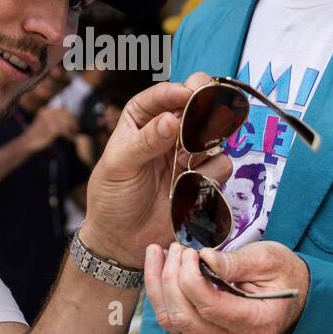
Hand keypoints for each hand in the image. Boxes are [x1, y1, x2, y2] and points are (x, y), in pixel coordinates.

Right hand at [23, 107, 77, 152]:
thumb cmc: (38, 135)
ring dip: (72, 130)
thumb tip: (71, 119)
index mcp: (46, 110)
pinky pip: (64, 131)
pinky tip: (70, 139)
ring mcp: (49, 121)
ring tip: (74, 135)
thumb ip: (55, 119)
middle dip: (73, 123)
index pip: (64, 110)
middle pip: (66, 116)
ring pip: (66, 123)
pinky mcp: (51, 129)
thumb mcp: (45, 123)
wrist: (27, 142)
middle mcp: (47, 113)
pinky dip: (69, 135)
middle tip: (77, 130)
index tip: (76, 124)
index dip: (71, 117)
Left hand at [78, 72, 224, 269]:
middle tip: (201, 118)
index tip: (188, 93)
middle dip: (204, 108)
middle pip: (198, 105)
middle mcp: (168, 133)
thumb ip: (145, 142)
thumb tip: (170, 120)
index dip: (176, 91)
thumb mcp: (118, 166)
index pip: (162, 95)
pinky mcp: (202, 178)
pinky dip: (209, 175)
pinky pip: (221, 165)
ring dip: (206, 145)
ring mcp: (188, 155)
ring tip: (186, 162)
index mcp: (140, 120)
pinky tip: (188, 188)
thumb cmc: (112, 199)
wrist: (122, 242)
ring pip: (215, 135)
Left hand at [144, 240, 308, 333]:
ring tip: (160, 252)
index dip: (191, 277)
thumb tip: (204, 258)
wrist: (293, 294)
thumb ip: (236, 262)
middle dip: (172, 278)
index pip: (210, 306)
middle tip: (178, 248)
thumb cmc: (283, 274)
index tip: (191, 251)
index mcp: (257, 322)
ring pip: (172, 320)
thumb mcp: (268, 260)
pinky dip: (161, 293)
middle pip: (185, 316)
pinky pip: (172, 319)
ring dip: (159, 285)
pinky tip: (160, 266)